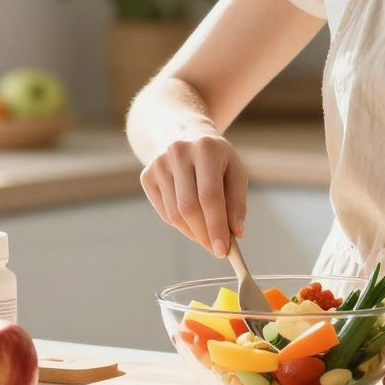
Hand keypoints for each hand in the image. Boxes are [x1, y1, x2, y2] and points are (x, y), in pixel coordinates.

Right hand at [140, 129, 247, 256]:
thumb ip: (237, 202)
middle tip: (217, 250)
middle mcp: (178, 153)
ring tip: (208, 236)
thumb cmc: (216, 158)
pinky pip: (164, 213)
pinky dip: (180, 225)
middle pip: (189, 207)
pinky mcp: (146, 176)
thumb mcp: (235, 171)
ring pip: (174, 214)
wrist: (183, 134)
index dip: (216, 226)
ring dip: (193, 233)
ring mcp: (158, 164)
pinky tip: (193, 223)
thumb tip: (236, 233)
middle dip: (204, 234)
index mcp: (206, 149)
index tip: (223, 250)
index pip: (210, 196)